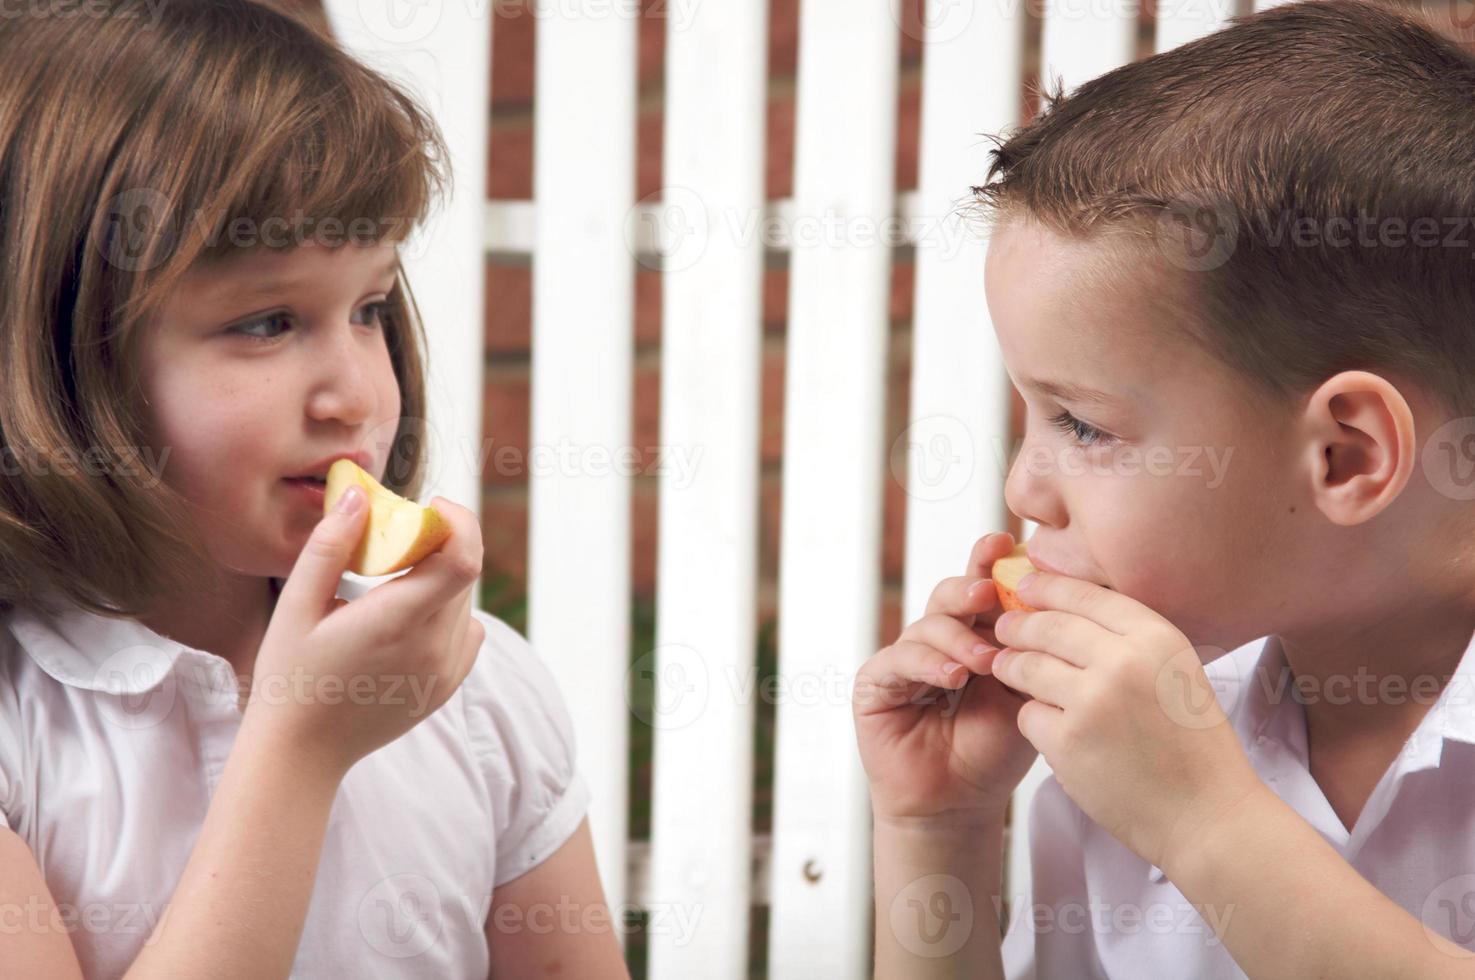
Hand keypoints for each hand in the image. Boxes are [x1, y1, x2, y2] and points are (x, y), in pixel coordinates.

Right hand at [247, 488, 485, 778]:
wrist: (302, 752)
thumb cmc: (291, 677)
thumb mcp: (296, 606)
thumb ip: (330, 546)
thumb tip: (358, 496)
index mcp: (398, 622)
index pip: (463, 558)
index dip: (458, 521)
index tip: (430, 506)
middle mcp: (434, 647)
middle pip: (464, 573)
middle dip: (440, 543)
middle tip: (399, 538)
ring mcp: (446, 670)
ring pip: (465, 601)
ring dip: (442, 578)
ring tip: (395, 582)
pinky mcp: (447, 686)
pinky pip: (466, 631)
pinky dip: (448, 612)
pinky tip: (407, 618)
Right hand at [853, 532, 1040, 826]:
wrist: (958, 805)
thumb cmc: (994, 752)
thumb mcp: (1024, 695)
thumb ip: (1030, 652)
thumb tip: (1057, 601)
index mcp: (976, 634)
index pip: (983, 588)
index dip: (990, 561)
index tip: (1006, 541)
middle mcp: (938, 640)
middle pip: (950, 594)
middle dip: (970, 587)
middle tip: (989, 592)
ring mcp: (904, 659)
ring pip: (927, 624)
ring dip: (957, 638)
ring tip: (982, 663)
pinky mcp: (876, 683)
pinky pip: (900, 659)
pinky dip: (928, 664)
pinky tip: (951, 677)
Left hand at [988, 571, 1261, 872]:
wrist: (1208, 818)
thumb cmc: (1195, 749)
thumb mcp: (1179, 674)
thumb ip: (1133, 641)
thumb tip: (1074, 609)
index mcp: (1157, 638)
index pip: (1086, 594)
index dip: (1048, 586)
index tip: (1025, 584)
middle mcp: (1123, 661)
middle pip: (1047, 625)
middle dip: (1018, 625)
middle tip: (1004, 627)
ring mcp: (1092, 700)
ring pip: (1028, 666)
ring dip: (1012, 666)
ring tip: (1007, 668)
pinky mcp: (1068, 740)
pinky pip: (1028, 715)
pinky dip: (1033, 719)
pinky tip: (1048, 727)